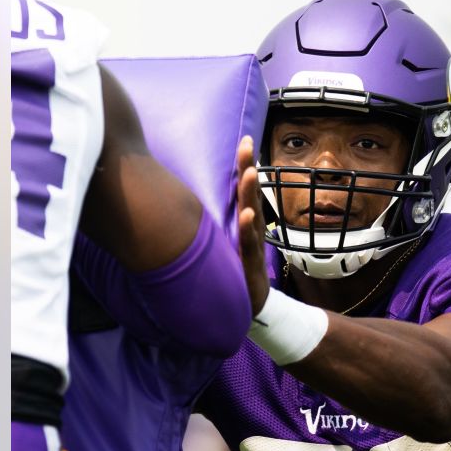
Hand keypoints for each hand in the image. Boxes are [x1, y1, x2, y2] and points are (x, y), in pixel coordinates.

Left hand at [236, 135, 269, 313]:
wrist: (252, 310)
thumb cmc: (237, 274)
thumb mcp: (227, 244)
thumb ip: (221, 225)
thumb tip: (198, 204)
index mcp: (246, 223)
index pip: (245, 189)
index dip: (245, 165)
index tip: (245, 140)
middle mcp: (251, 230)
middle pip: (251, 194)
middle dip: (249, 168)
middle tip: (247, 144)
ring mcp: (252, 246)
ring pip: (252, 214)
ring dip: (251, 192)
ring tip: (251, 172)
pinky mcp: (250, 264)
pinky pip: (249, 243)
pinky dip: (249, 228)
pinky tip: (248, 214)